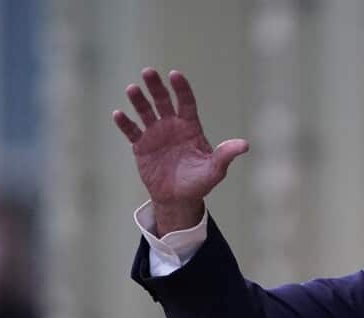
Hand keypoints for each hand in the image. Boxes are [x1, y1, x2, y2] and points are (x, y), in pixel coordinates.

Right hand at [112, 68, 248, 233]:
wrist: (179, 198)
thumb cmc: (200, 182)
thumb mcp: (215, 169)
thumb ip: (226, 155)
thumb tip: (245, 145)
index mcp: (190, 127)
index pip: (186, 103)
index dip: (181, 89)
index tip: (175, 75)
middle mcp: (172, 126)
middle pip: (163, 101)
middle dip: (156, 87)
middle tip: (148, 72)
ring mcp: (155, 134)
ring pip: (145, 112)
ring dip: (138, 100)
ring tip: (132, 89)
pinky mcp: (141, 146)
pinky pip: (131, 132)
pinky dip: (125, 124)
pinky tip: (118, 114)